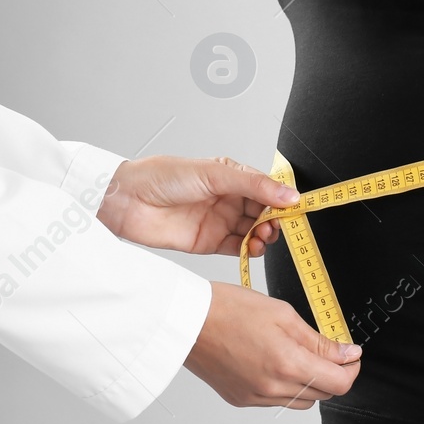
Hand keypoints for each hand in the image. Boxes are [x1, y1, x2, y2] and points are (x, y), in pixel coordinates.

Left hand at [97, 155, 295, 255]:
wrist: (127, 201)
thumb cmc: (163, 177)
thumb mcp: (214, 174)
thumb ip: (254, 186)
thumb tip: (289, 195)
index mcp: (231, 176)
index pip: (267, 188)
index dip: (282, 198)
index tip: (295, 208)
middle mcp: (228, 198)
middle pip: (264, 212)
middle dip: (275, 220)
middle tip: (277, 226)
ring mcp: (220, 220)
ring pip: (255, 231)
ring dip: (264, 236)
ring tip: (263, 237)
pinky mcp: (210, 242)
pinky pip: (239, 247)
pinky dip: (251, 250)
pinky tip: (254, 247)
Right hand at [184, 282, 361, 406]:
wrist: (188, 321)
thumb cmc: (229, 309)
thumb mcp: (284, 314)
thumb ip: (319, 340)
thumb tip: (348, 353)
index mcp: (287, 364)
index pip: (339, 383)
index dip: (352, 369)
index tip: (351, 355)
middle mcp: (272, 387)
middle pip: (323, 394)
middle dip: (333, 374)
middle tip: (328, 351)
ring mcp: (256, 397)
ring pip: (302, 401)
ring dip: (310, 383)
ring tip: (298, 356)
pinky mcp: (242, 400)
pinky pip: (277, 401)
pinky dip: (285, 387)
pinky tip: (275, 364)